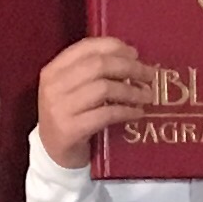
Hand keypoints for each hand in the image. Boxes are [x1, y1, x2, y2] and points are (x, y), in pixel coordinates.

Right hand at [35, 35, 143, 170]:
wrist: (54, 155)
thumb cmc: (69, 116)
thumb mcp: (72, 89)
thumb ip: (92, 72)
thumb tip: (132, 57)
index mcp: (53, 70)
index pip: (85, 47)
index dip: (114, 46)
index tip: (135, 53)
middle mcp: (54, 86)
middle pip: (98, 65)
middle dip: (129, 67)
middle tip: (149, 74)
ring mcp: (60, 108)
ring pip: (104, 89)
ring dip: (132, 91)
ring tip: (148, 95)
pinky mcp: (71, 130)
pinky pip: (106, 114)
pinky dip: (126, 111)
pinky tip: (138, 113)